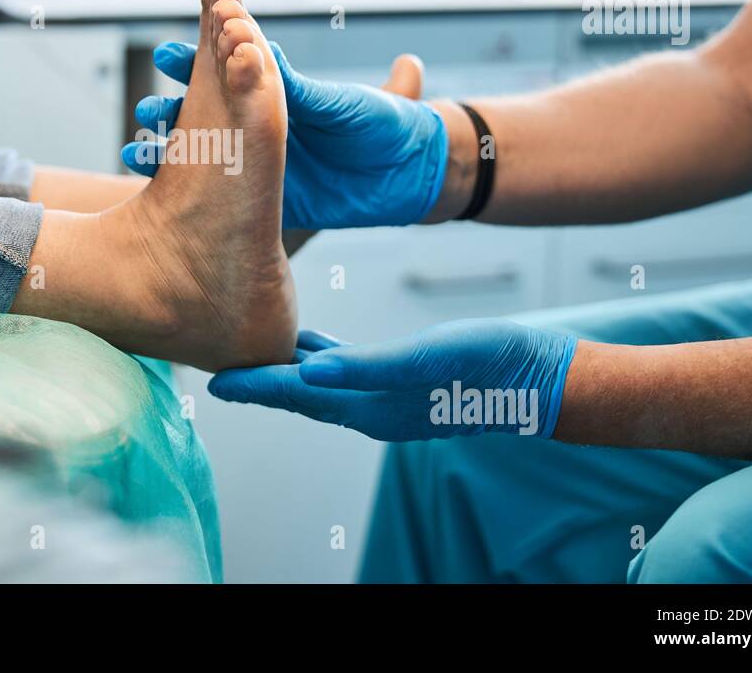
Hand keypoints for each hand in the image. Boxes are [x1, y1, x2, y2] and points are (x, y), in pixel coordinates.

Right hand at [122, 40, 448, 228]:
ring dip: (168, 151)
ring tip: (139, 152)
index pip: (226, 70)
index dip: (196, 61)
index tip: (166, 55)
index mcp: (279, 93)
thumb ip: (301, 86)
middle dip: (170, 109)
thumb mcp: (344, 102)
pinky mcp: (266, 201)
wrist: (412, 176)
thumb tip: (259, 47)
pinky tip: (158, 192)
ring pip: (200, 154)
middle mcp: (261, 126)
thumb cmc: (388, 125)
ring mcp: (260, 164)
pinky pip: (216, 198)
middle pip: (202, 112)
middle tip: (147, 112)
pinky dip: (183, 193)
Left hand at [206, 320, 578, 441]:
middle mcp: (371, 408)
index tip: (212, 383)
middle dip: (258, 383)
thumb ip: (366, 367)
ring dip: (285, 373)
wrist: (539, 378)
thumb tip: (309, 371)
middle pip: (299, 395)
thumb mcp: (426, 358)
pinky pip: (347, 371)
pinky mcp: (403, 381)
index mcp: (370, 405)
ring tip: (252, 353)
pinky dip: (321, 359)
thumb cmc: (488, 364)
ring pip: (320, 384)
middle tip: (218, 368)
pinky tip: (310, 342)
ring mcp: (387, 398)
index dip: (253, 386)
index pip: (296, 395)